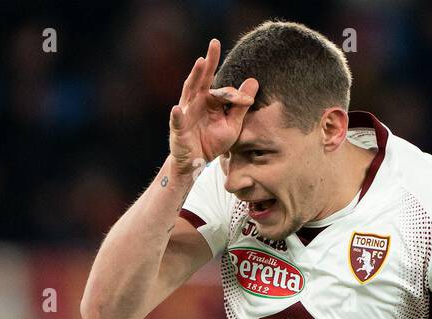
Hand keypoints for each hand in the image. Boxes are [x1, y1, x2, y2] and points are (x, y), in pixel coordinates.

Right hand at [169, 38, 258, 175]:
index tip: (247, 100)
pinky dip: (177, 115)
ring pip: (190, 92)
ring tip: (200, 63)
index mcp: (209, 100)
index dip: (236, 94)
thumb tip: (254, 81)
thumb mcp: (232, 125)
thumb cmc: (212, 141)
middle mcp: (196, 102)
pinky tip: (178, 108)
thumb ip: (240, 106)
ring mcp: (186, 113)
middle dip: (209, 61)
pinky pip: (177, 121)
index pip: (224, 90)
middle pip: (203, 78)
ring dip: (194, 77)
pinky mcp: (178, 129)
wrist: (195, 163)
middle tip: (215, 43)